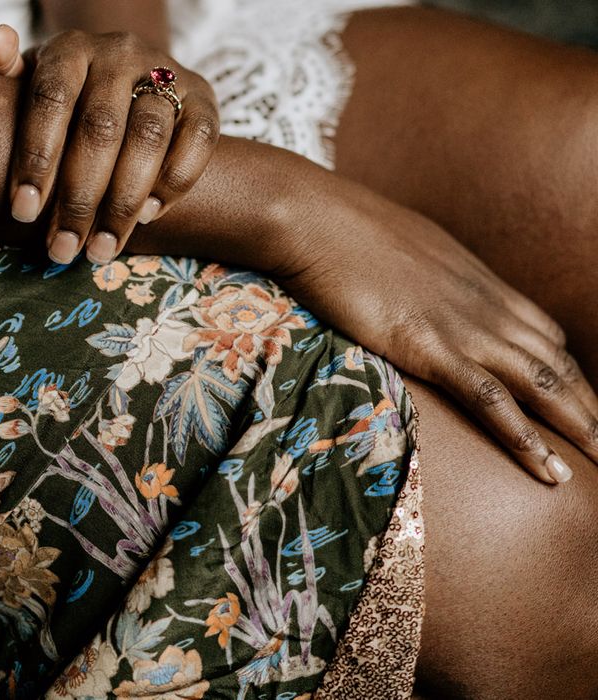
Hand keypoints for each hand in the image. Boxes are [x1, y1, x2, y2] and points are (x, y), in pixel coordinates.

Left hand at [0, 25, 218, 264]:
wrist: (130, 74)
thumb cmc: (66, 91)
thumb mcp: (27, 75)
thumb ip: (0, 63)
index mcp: (71, 49)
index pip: (52, 100)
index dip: (37, 158)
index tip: (23, 214)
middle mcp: (120, 55)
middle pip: (101, 128)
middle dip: (81, 198)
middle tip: (64, 249)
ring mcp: (167, 74)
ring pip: (149, 138)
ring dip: (125, 202)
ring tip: (103, 248)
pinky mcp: (204, 99)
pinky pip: (198, 141)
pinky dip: (175, 182)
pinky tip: (148, 216)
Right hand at [278, 178, 597, 483]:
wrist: (318, 218)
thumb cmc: (348, 230)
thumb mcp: (403, 249)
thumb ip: (426, 275)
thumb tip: (418, 289)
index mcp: (480, 280)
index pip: (545, 334)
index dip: (568, 373)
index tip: (578, 404)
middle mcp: (485, 304)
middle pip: (556, 363)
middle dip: (589, 407)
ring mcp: (461, 325)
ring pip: (539, 383)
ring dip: (577, 427)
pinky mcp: (429, 345)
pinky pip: (489, 398)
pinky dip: (522, 435)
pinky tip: (546, 467)